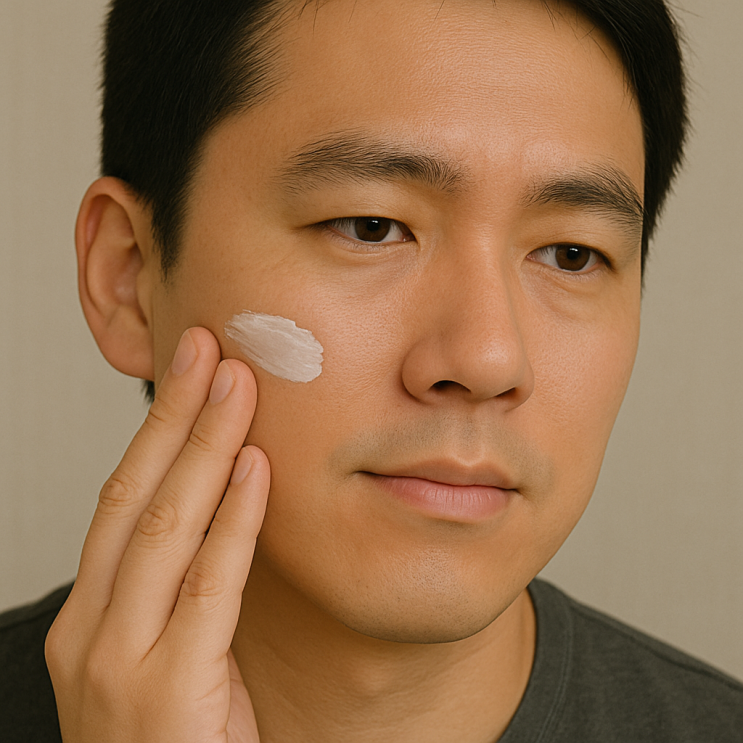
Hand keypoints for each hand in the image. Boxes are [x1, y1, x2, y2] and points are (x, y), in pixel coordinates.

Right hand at [45, 328, 268, 742]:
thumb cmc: (180, 737)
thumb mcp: (170, 650)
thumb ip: (186, 584)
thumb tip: (228, 501)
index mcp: (91, 616)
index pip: (122, 498)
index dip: (158, 429)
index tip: (190, 371)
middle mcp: (91, 631)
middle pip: (135, 495)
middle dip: (175, 415)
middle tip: (208, 348)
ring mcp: (120, 664)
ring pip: (165, 527)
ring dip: (204, 446)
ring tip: (236, 384)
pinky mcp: (166, 695)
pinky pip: (208, 586)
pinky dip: (233, 521)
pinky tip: (255, 468)